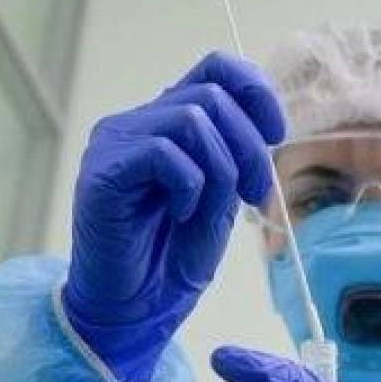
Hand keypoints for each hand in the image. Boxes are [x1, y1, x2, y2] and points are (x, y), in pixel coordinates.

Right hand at [61, 52, 284, 381]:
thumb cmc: (170, 262)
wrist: (132, 313)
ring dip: (222, 169)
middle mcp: (135, 123)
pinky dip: (189, 186)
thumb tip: (263, 126)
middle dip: (249, 145)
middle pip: (211, 94)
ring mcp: (115, 143)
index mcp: (165, 123)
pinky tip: (180, 215)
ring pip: (191, 120)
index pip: (215, 68)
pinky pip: (164, 152)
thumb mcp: (220, 202)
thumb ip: (233, 160)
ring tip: (210, 212)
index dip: (255, 90)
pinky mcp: (103, 172)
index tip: (277, 134)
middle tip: (253, 194)